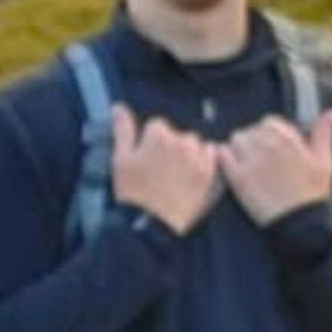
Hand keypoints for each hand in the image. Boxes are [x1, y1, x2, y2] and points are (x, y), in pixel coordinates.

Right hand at [104, 108, 223, 233]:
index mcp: (158, 135)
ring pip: (196, 144)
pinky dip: (206, 162)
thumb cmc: (132, 193)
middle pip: (178, 135)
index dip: (150, 143)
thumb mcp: (120, 160)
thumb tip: (118, 106)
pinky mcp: (210, 173)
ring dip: (190, 153)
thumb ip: (123, 130)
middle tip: (162, 171)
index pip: (157, 126)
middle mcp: (181, 142)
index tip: (148, 160)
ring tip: (178, 176)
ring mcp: (198, 158)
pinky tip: (194, 176)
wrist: (152, 225)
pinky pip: (213, 156)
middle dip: (172, 147)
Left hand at [215, 110, 331, 227]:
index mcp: (288, 140)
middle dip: (255, 140)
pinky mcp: (239, 178)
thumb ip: (324, 133)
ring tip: (247, 162)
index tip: (273, 146)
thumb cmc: (314, 194)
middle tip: (261, 157)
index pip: (269, 122)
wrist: (300, 224)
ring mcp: (252, 161)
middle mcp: (268, 146)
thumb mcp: (325, 161)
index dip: (270, 133)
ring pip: (236, 140)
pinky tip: (232, 165)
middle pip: (251, 130)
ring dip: (239, 148)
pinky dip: (224, 157)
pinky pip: (223, 155)